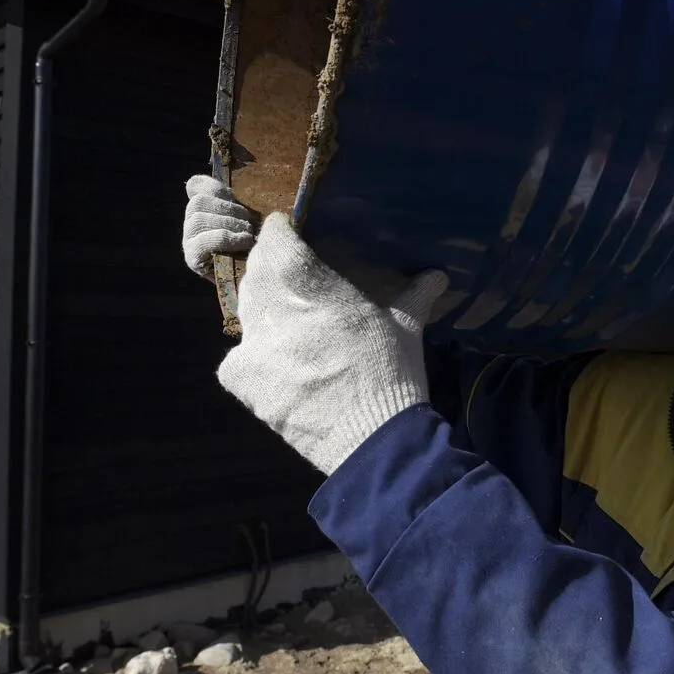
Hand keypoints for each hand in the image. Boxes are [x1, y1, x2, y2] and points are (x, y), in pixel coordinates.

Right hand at [182, 175, 256, 276]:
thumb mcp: (245, 218)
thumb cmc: (256, 245)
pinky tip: (243, 242)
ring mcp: (189, 243)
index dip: (214, 187)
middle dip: (227, 210)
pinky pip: (201, 242)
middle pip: (197, 204)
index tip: (233, 195)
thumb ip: (229, 201)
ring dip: (228, 224)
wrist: (262, 277)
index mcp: (203, 210)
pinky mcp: (193, 260)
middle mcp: (191, 225)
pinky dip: (225, 239)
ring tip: (248, 234)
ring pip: (198, 220)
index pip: (197, 188)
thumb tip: (193, 183)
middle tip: (248, 222)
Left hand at [218, 212, 449, 473]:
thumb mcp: (406, 329)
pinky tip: (276, 365)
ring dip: (263, 309)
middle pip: (257, 272)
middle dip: (271, 269)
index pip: (276, 238)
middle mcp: (274, 308)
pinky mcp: (241, 380)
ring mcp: (253, 345)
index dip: (282, 233)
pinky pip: (235, 357)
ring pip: (246, 310)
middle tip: (293, 280)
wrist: (371, 439)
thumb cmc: (391, 374)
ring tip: (288, 323)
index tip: (292, 235)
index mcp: (310, 285)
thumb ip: (415, 295)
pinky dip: (252, 356)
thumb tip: (438, 275)